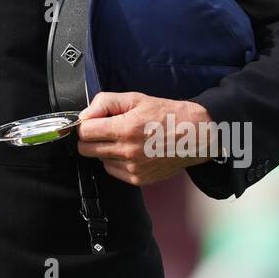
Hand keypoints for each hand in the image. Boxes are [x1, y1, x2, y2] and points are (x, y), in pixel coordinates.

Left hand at [76, 92, 214, 186]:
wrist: (195, 134)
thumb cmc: (166, 114)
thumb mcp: (135, 98)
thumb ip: (104, 103)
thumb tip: (84, 116)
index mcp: (125, 129)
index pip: (84, 132)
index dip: (84, 125)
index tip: (92, 122)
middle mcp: (127, 151)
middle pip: (86, 149)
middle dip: (90, 138)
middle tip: (104, 129)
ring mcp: (133, 168)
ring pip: (99, 160)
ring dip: (104, 149)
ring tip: (123, 139)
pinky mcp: (138, 179)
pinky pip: (113, 171)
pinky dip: (115, 161)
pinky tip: (129, 150)